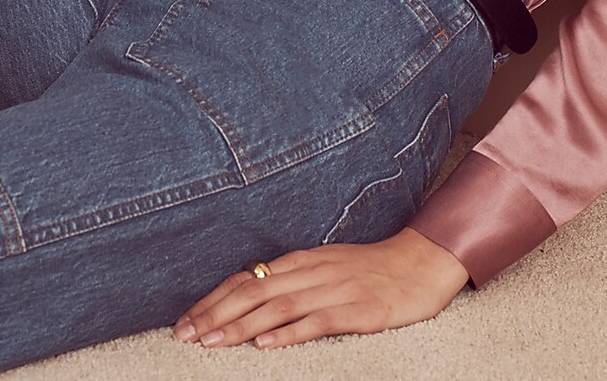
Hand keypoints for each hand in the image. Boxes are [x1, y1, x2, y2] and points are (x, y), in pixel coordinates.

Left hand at [172, 227, 470, 349]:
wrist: (420, 263)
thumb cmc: (369, 269)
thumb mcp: (324, 266)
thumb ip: (290, 280)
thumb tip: (248, 297)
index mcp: (300, 261)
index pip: (246, 278)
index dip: (213, 300)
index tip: (185, 322)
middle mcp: (311, 271)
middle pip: (253, 290)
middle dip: (215, 314)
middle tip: (185, 336)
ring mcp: (334, 289)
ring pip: (278, 306)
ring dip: (240, 326)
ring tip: (212, 343)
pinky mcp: (358, 309)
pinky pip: (318, 321)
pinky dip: (289, 332)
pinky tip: (266, 344)